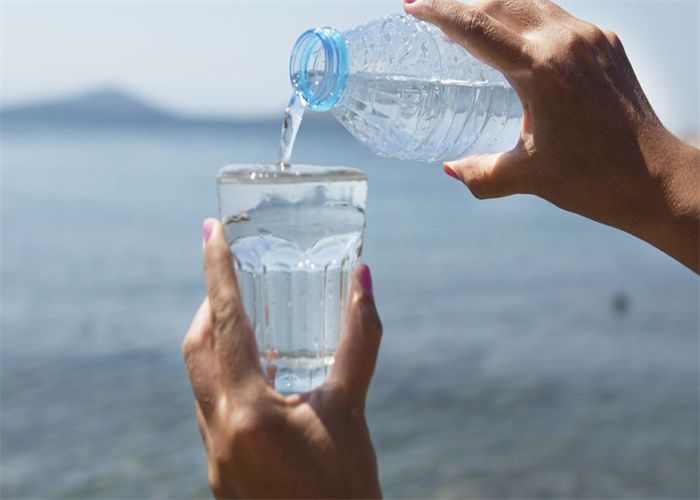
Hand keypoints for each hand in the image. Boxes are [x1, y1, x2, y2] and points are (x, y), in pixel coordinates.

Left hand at [182, 219, 382, 498]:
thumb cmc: (346, 488)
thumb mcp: (352, 410)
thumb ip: (359, 341)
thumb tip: (364, 280)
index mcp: (247, 411)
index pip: (225, 323)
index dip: (216, 271)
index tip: (208, 230)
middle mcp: (219, 430)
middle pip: (197, 349)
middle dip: (210, 306)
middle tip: (234, 277)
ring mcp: (215, 453)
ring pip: (200, 380)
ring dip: (216, 341)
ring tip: (248, 318)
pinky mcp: (221, 467)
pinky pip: (211, 406)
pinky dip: (227, 376)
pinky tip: (260, 374)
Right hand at [406, 0, 699, 271]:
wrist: (656, 179)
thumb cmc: (593, 179)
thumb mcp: (526, 177)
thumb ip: (480, 173)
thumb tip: (451, 169)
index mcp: (541, 70)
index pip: (476, 27)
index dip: (438, 12)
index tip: (411, 7)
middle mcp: (567, 42)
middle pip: (501, 3)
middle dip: (461, 4)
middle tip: (428, 10)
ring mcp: (591, 39)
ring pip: (531, 4)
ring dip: (494, 7)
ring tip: (467, 21)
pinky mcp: (606, 45)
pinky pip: (557, 18)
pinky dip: (526, 20)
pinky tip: (514, 38)